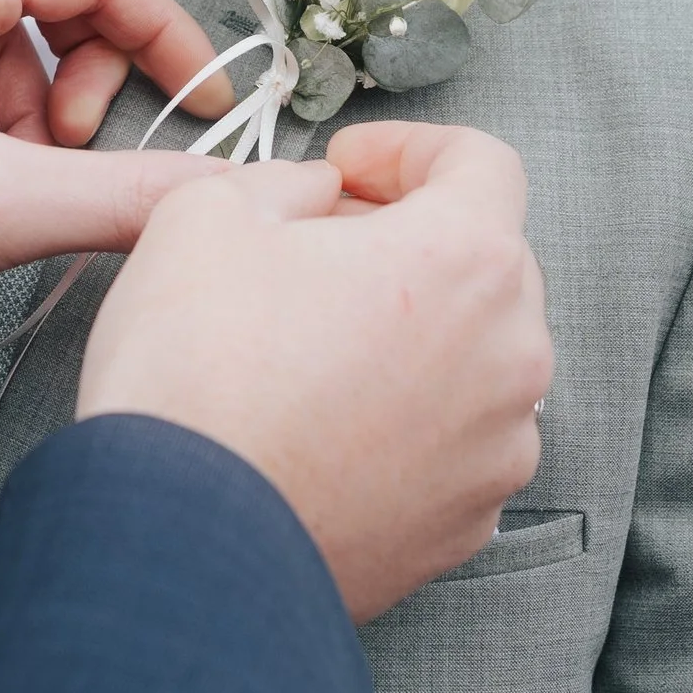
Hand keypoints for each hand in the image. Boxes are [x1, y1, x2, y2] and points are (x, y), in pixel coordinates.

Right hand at [77, 123, 551, 622]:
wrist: (182, 543)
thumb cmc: (196, 371)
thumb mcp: (206, 213)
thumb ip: (282, 181)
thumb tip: (318, 202)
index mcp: (464, 260)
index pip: (483, 164)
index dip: (408, 149)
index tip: (349, 170)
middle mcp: (510, 356)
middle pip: (487, 264)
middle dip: (410, 242)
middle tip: (321, 251)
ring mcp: (497, 452)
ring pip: (474, 359)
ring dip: (414, 336)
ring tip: (316, 348)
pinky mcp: (466, 526)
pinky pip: (454, 443)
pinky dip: (407, 420)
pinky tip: (326, 426)